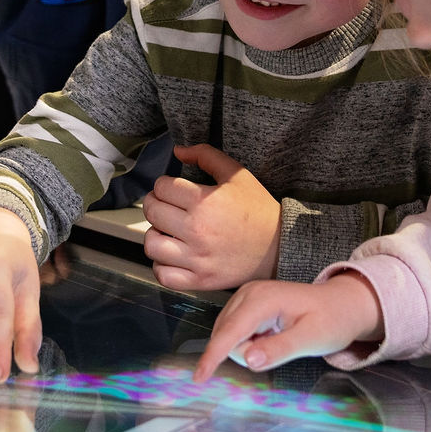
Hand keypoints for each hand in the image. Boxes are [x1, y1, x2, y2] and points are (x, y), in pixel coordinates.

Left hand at [142, 143, 281, 290]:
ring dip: (156, 235)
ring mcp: (197, 258)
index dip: (164, 184)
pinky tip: (173, 255)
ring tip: (168, 231)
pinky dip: (162, 265)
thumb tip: (178, 151)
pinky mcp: (200, 280)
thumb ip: (206, 155)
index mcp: (204, 202)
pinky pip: (164, 275)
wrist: (278, 245)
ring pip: (152, 244)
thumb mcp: (236, 174)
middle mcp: (197, 230)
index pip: (162, 187)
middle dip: (156, 204)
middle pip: (152, 212)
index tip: (173, 189)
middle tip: (167, 206)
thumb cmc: (257, 209)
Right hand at [192, 274, 384, 380]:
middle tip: (281, 349)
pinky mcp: (246, 305)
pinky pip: (235, 332)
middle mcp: (249, 294)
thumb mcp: (311, 339)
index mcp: (263, 299)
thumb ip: (280, 349)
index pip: (230, 332)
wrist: (342, 304)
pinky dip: (248, 342)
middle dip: (245, 353)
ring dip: (247, 348)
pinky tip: (270, 338)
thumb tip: (248, 360)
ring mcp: (246, 297)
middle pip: (227, 336)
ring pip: (228, 335)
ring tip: (278, 341)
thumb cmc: (331, 321)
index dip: (213, 356)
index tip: (199, 378)